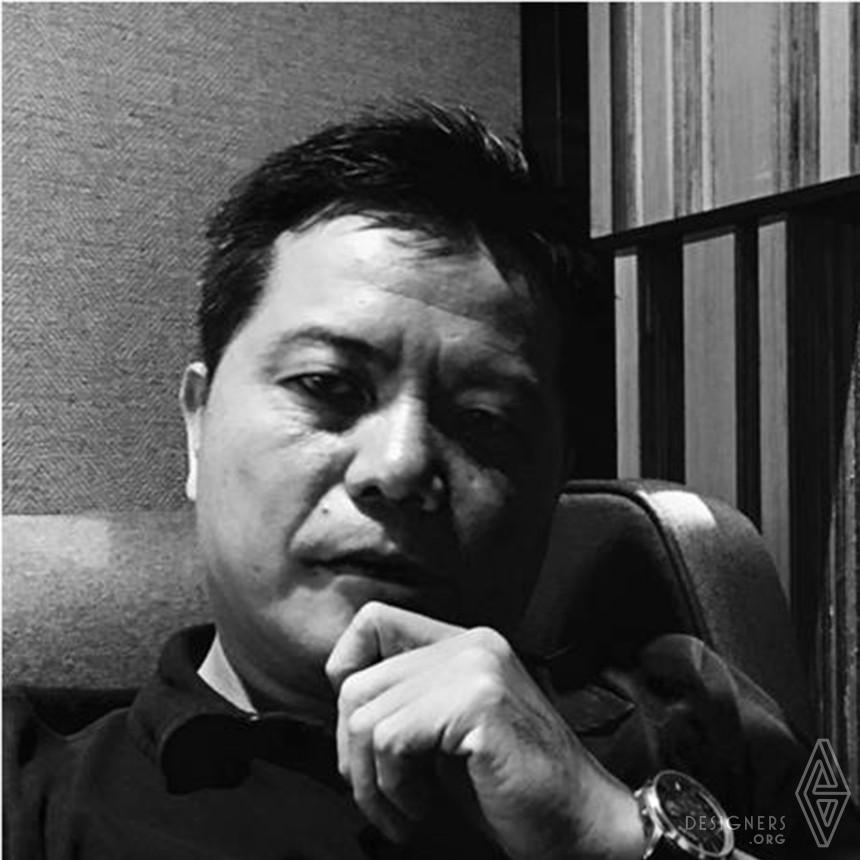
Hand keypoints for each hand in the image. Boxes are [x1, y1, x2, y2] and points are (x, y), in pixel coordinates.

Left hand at [325, 602, 644, 859]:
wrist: (582, 826)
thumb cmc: (510, 790)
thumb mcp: (448, 732)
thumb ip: (409, 700)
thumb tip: (340, 692)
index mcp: (464, 643)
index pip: (372, 622)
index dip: (345, 670)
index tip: (360, 733)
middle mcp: (470, 644)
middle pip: (357, 682)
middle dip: (352, 753)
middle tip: (381, 797)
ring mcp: (476, 667)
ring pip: (366, 716)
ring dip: (372, 782)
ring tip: (404, 810)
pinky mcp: (478, 701)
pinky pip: (391, 740)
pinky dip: (393, 788)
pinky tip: (422, 808)